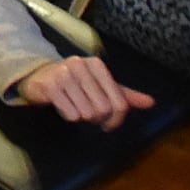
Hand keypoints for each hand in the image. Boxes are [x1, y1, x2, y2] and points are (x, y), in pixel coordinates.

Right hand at [13, 55, 155, 128]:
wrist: (37, 76)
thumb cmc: (73, 83)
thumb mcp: (100, 86)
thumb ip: (124, 95)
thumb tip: (151, 103)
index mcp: (97, 65)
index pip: (119, 102)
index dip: (116, 119)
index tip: (109, 124)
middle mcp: (81, 65)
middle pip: (103, 109)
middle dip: (97, 119)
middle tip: (89, 116)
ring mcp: (64, 74)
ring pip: (87, 113)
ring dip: (82, 117)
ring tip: (75, 108)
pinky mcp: (50, 86)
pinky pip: (70, 114)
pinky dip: (68, 115)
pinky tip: (63, 107)